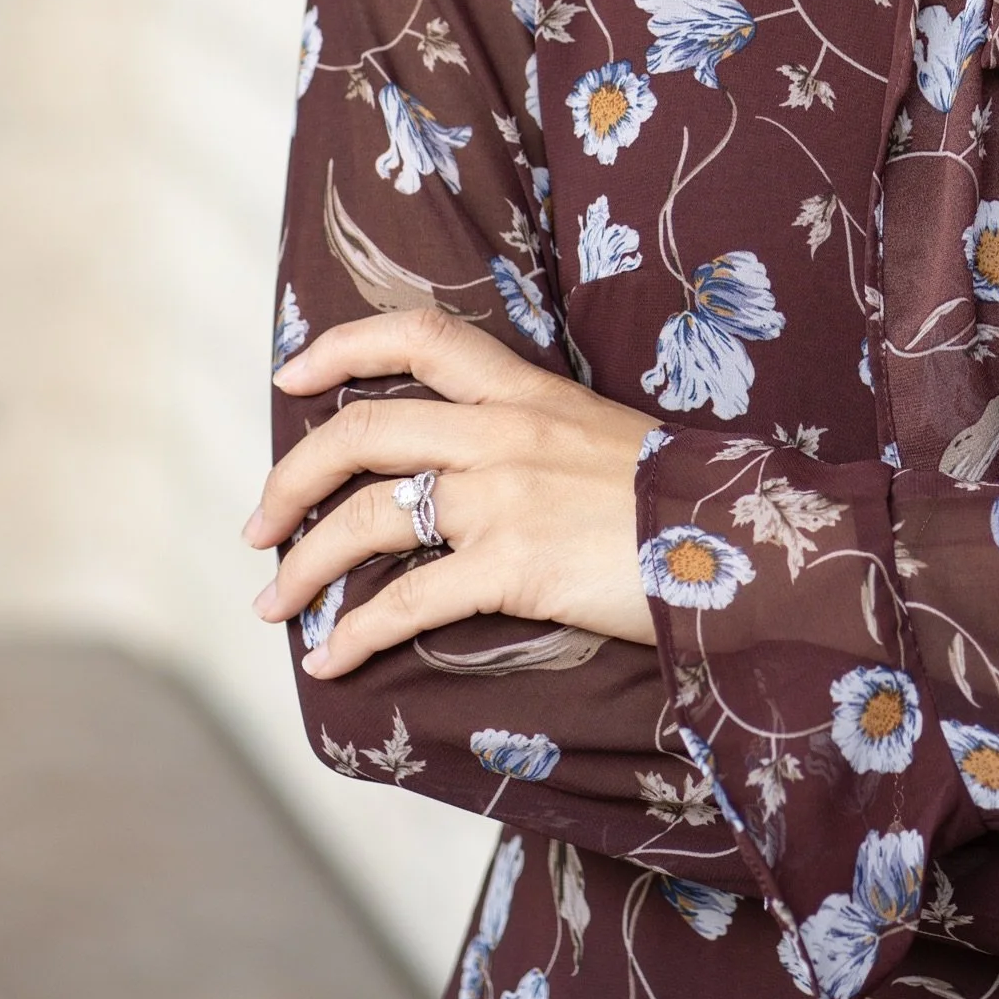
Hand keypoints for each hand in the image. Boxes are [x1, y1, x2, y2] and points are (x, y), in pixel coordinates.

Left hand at [247, 309, 655, 676]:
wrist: (740, 541)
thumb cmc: (678, 499)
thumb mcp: (600, 437)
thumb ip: (532, 437)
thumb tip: (471, 468)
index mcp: (527, 390)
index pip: (421, 334)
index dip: (344, 345)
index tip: (292, 377)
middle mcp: (504, 430)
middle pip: (361, 430)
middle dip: (290, 479)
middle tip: (258, 526)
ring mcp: (505, 496)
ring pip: (367, 517)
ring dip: (303, 567)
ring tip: (274, 605)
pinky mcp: (514, 565)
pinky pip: (406, 601)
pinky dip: (353, 636)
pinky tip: (329, 664)